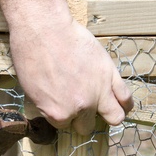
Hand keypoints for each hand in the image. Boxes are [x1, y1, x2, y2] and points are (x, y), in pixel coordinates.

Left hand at [11, 16, 133, 135]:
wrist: (45, 29)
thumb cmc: (30, 55)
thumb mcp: (30, 89)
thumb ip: (47, 105)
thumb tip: (57, 107)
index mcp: (58, 114)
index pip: (63, 125)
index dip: (62, 113)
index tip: (60, 103)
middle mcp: (80, 108)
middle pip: (87, 126)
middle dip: (82, 118)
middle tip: (80, 105)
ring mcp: (98, 92)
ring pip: (115, 117)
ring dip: (109, 116)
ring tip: (106, 110)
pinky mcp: (110, 74)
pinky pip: (126, 97)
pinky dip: (124, 102)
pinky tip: (121, 102)